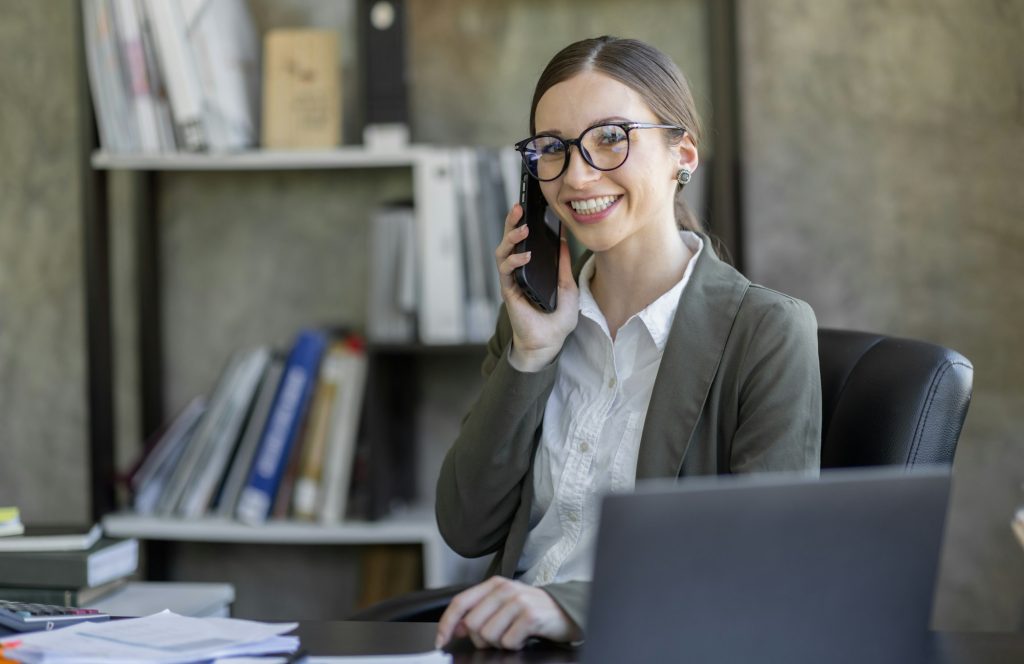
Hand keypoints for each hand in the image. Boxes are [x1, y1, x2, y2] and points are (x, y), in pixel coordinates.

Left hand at [435, 576, 580, 650]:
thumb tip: (456, 627)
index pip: (460, 602)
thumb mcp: (503, 606)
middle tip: (499, 636)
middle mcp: (505, 589)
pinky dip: (514, 645)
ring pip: (488, 635)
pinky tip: (524, 637)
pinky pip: (508, 642)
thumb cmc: (531, 610)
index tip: (440, 641)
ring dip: (499, 643)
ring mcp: (518, 601)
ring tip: (513, 635)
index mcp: (494, 584)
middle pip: (472, 624)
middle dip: (481, 638)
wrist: (565, 612)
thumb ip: (479, 612)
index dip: (446, 623)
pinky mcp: (530, 616)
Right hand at [496, 204, 578, 371]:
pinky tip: (526, 255)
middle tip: (519, 206)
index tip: (531, 205)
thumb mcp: (568, 285)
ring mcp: (513, 279)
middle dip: (512, 222)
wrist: (550, 341)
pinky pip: (506, 270)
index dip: (525, 222)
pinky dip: (515, 260)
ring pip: (503, 251)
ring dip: (511, 237)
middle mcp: (519, 270)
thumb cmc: (558, 317)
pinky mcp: (509, 291)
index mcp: (532, 267)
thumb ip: (563, 264)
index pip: (525, 239)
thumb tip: (564, 239)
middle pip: (510, 240)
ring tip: (524, 228)